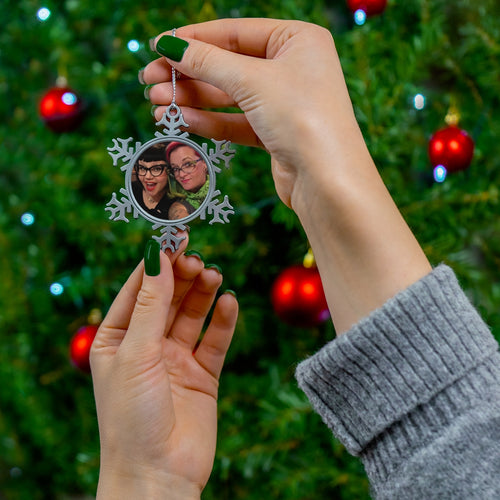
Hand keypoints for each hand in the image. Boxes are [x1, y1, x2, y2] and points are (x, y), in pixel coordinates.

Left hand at [90, 241, 237, 498]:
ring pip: (192, 314)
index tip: (175, 237)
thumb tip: (157, 255)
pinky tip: (230, 302)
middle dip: (182, 276)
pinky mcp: (203, 374)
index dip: (156, 262)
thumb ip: (151, 303)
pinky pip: (215, 340)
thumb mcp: (136, 352)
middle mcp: (147, 345)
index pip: (138, 289)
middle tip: (198, 259)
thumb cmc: (131, 416)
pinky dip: (223, 320)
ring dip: (203, 293)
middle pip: (168, 298)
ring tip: (214, 275)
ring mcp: (176, 359)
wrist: (158, 475)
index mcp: (118, 338)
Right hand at [141, 19, 360, 208]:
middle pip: (228, 65)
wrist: (327, 181)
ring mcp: (284, 103)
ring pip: (229, 96)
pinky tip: (181, 121)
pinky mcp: (276, 134)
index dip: (194, 39)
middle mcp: (292, 68)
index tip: (157, 46)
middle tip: (149, 81)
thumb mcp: (251, 80)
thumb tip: (169, 45)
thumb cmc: (301, 117)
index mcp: (297, 40)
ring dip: (193, 100)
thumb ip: (208, 62)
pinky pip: (236, 122)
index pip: (235, 32)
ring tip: (157, 104)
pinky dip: (210, 121)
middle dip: (188, 74)